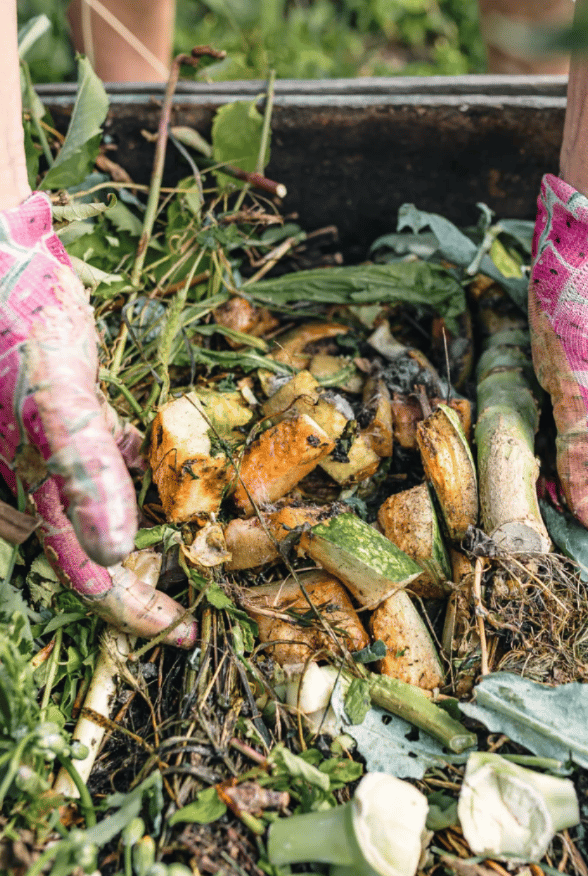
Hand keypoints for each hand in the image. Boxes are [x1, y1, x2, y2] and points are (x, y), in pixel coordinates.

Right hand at [0, 192, 195, 645]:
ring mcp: (43, 445)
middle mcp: (29, 478)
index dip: (130, 608)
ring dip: (138, 523)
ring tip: (183, 538)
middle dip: (136, 577)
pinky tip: (148, 455)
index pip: (83, 572)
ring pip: (94, 504)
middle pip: (88, 548)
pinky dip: (125, 462)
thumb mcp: (54, 394)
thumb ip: (83, 467)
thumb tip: (116, 548)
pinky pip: (95, 451)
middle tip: (188, 601)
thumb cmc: (13, 318)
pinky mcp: (59, 409)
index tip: (181, 629)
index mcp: (24, 488)